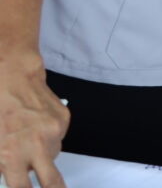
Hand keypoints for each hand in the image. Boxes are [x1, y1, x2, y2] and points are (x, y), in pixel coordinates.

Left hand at [0, 56, 69, 187]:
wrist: (11, 77)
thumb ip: (1, 162)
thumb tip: (7, 175)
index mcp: (12, 154)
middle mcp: (36, 145)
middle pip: (52, 182)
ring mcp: (53, 131)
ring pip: (54, 155)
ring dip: (44, 154)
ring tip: (29, 139)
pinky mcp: (63, 119)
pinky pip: (58, 136)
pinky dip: (49, 135)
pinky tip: (36, 125)